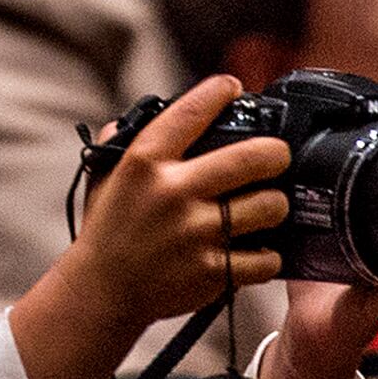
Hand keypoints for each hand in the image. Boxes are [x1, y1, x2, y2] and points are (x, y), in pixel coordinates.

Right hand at [61, 79, 296, 338]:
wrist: (101, 292)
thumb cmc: (108, 228)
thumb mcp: (106, 175)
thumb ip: (126, 139)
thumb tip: (155, 110)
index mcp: (145, 162)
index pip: (192, 112)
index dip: (220, 91)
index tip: (233, 86)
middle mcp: (174, 193)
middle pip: (255, 157)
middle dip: (277, 153)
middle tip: (276, 156)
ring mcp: (197, 234)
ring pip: (271, 206)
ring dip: (275, 204)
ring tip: (267, 205)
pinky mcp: (213, 272)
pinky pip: (266, 257)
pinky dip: (268, 254)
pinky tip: (257, 249)